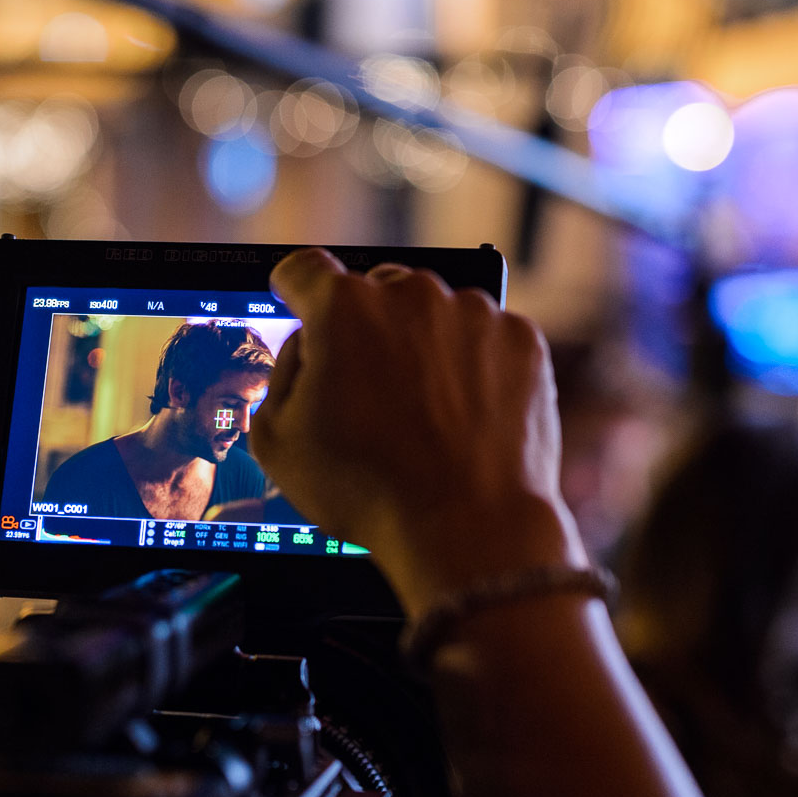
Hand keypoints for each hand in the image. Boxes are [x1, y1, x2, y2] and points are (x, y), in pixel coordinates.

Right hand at [249, 249, 586, 616]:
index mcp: (342, 307)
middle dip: (367, 330)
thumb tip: (307, 348)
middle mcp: (411, 294)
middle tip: (368, 391)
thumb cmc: (368, 489)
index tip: (299, 298)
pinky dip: (473, 366)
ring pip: (434, 314)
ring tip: (421, 414)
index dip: (295, 287)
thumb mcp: (277, 439)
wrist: (466, 527)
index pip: (305, 270)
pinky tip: (462, 415)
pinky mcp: (520, 340)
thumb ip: (282, 373)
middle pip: (376, 292)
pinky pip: (485, 338)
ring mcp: (473, 313)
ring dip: (423, 347)